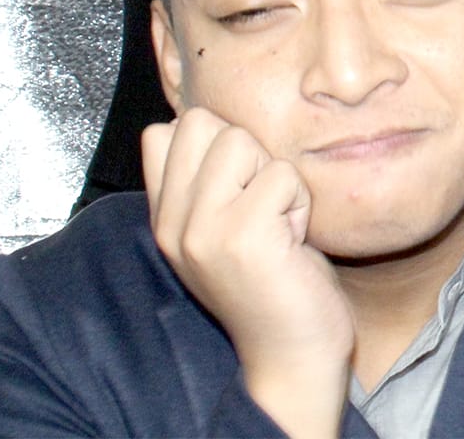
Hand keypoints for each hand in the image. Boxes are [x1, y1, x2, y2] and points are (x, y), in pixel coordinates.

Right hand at [142, 109, 350, 438]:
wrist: (292, 347)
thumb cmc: (275, 277)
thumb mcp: (223, 224)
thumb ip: (204, 178)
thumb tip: (194, 117)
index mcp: (163, 218)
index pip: (165, 131)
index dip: (219, 145)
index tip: (240, 193)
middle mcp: (172, 224)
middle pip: (206, 124)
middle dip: (250, 155)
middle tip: (263, 208)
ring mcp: (202, 231)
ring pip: (243, 141)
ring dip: (277, 177)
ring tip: (277, 224)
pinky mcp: (242, 237)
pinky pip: (282, 174)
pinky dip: (299, 202)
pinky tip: (292, 242)